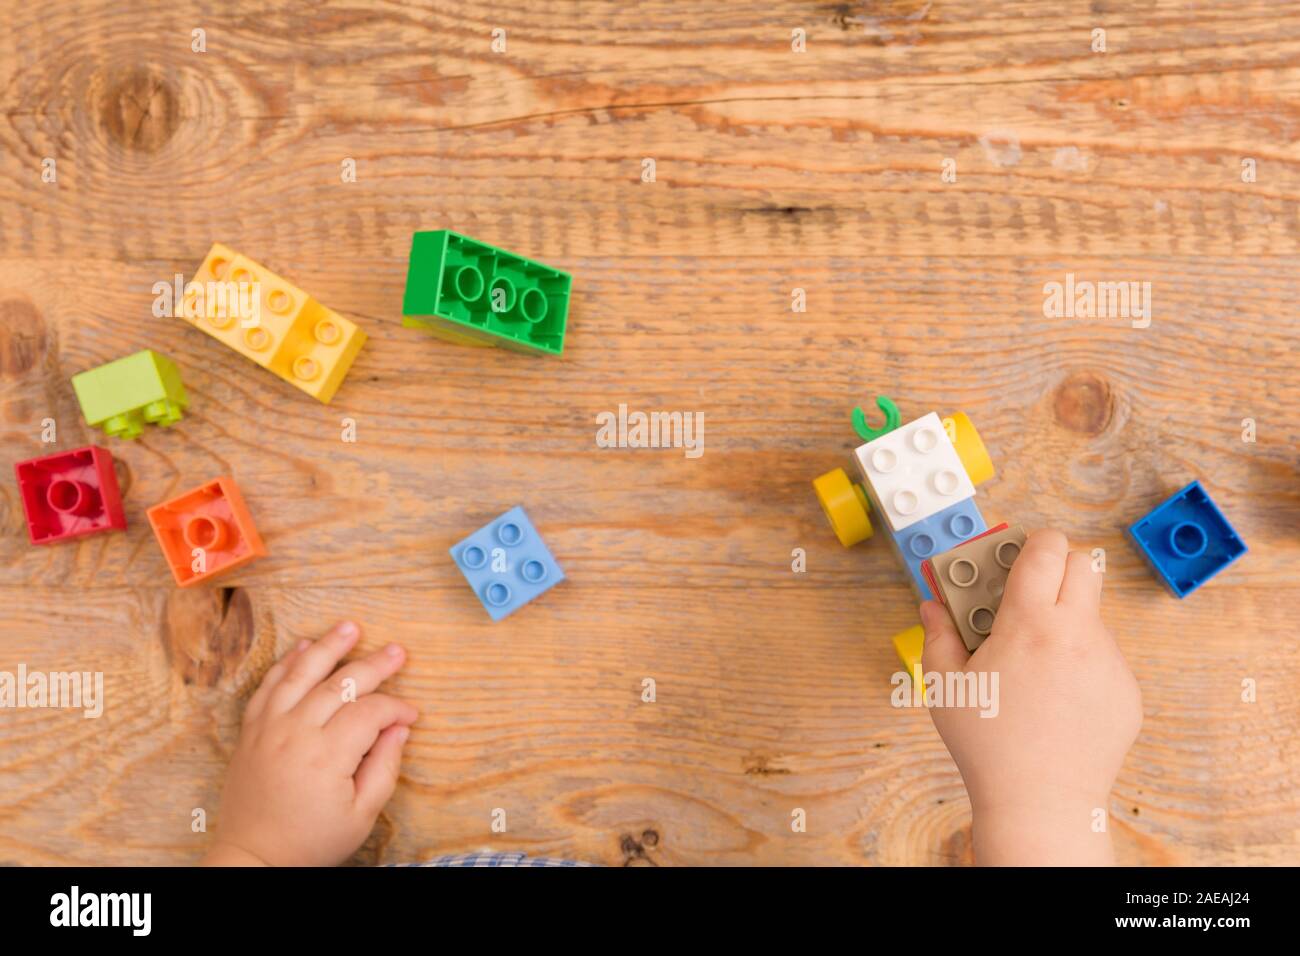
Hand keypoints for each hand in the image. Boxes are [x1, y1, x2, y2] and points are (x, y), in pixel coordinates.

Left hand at [202, 621, 417, 865]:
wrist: (253, 858)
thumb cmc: (311, 841)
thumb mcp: (361, 816)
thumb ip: (384, 768)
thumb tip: (399, 729)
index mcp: (327, 756)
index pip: (370, 712)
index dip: (396, 707)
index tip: (411, 714)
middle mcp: (295, 733)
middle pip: (340, 684)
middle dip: (374, 665)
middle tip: (398, 651)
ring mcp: (269, 728)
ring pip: (301, 673)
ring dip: (327, 647)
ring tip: (350, 626)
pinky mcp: (252, 731)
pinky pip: (268, 686)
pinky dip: (286, 663)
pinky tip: (304, 646)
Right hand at [920, 529, 1141, 864]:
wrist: (1040, 803)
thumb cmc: (988, 746)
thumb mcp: (944, 685)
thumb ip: (939, 635)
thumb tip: (932, 606)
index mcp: (1029, 623)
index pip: (1047, 548)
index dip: (1032, 542)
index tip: (1014, 556)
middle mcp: (1077, 634)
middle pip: (1085, 564)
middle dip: (1058, 568)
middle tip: (1028, 594)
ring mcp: (1109, 663)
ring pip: (1093, 616)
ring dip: (1066, 621)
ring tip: (1033, 663)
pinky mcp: (1126, 692)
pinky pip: (1105, 659)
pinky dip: (1081, 663)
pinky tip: (1056, 698)